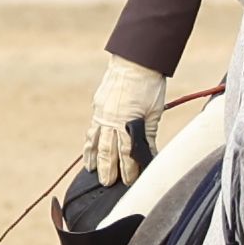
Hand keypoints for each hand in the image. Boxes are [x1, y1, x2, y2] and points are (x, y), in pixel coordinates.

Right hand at [80, 54, 168, 187]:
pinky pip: (92, 128)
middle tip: (106, 183)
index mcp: (127, 123)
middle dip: (107, 169)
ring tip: (92, 171)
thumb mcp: (154, 112)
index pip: (126, 152)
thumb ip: (148, 134)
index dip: (128, 169)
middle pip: (107, 151)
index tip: (129, 181)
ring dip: (93, 158)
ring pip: (95, 141)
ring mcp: (101, 113)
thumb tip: (148, 153)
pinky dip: (89, 141)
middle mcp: (111, 120)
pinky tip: (89, 149)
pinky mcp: (98, 106)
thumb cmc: (149, 85)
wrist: (134, 61)